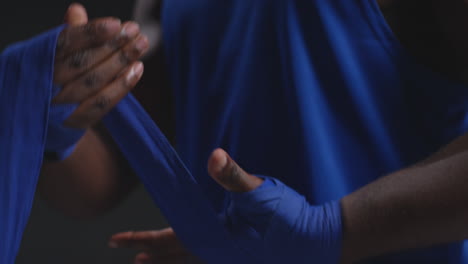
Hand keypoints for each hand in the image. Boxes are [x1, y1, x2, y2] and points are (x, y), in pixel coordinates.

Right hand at [53, 3, 148, 128]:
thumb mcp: (54, 56)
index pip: (65, 44)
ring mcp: (60, 105)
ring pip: (94, 81)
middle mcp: (46, 84)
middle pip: (83, 61)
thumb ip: (69, 36)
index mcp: (36, 61)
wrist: (42, 121)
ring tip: (141, 45)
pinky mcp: (75, 121)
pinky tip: (137, 69)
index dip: (90, 33)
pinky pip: (101, 103)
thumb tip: (77, 10)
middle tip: (136, 31)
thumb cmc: (51, 80)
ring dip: (121, 61)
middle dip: (112, 45)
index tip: (116, 24)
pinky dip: (121, 86)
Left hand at [109, 149, 341, 262]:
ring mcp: (231, 260)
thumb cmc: (290, 218)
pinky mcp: (242, 258)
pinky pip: (209, 262)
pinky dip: (192, 261)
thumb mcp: (261, 193)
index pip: (170, 242)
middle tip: (130, 256)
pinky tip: (192, 257)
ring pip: (191, 263)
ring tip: (150, 262)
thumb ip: (234, 176)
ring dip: (169, 261)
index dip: (142, 241)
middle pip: (176, 258)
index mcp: (216, 241)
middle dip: (151, 256)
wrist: (319, 242)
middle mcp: (218, 256)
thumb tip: (213, 155)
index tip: (116, 241)